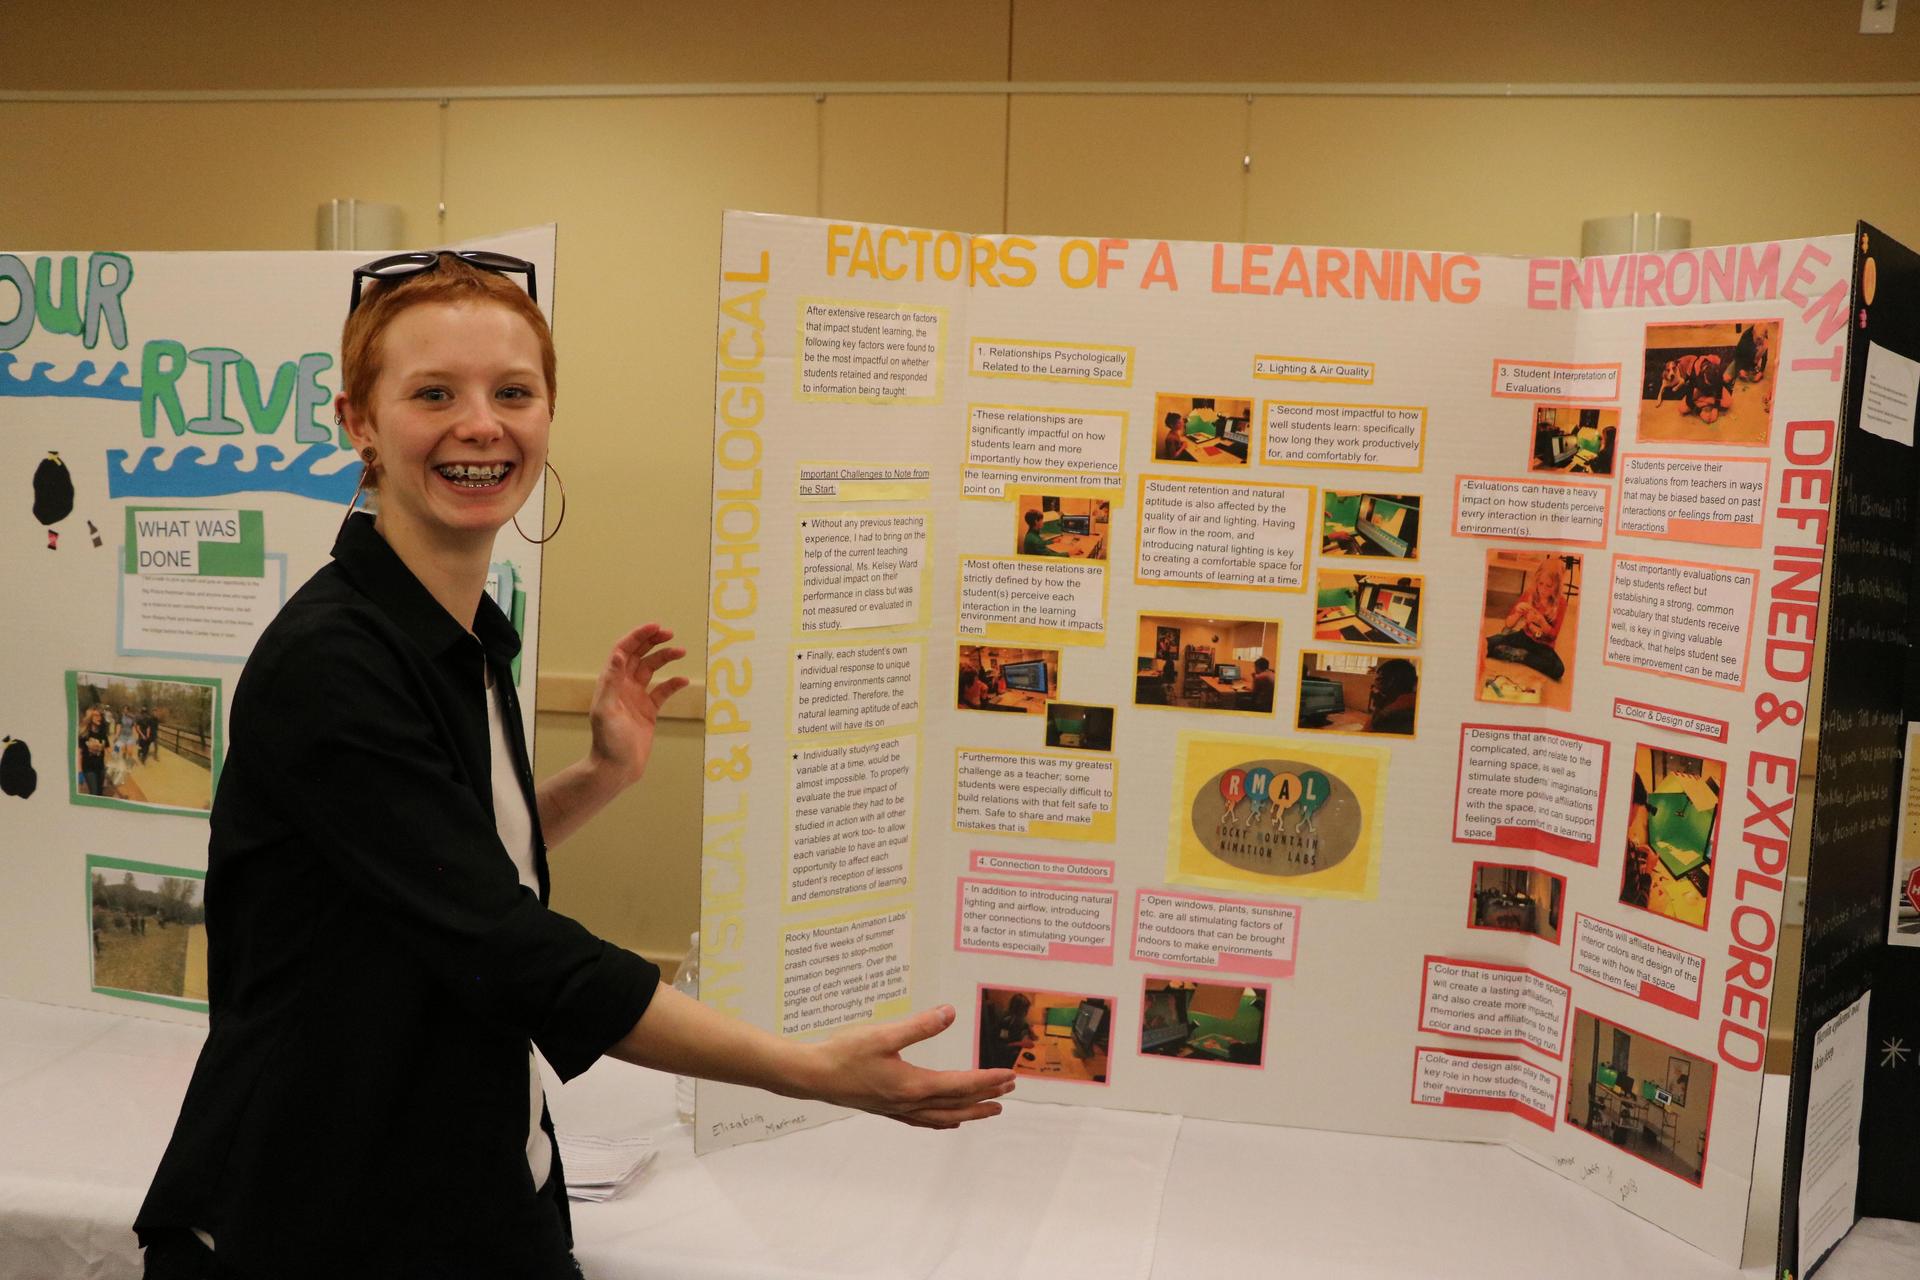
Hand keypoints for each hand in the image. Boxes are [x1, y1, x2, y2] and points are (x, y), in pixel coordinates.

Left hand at [586, 624, 688, 786]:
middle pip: (638, 655)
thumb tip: (618, 655)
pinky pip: (663, 691)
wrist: (616, 769)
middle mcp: (623, 686)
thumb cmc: (608, 742)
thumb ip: (612, 682)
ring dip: (665, 658)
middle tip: (670, 633)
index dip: (638, 637)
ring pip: (652, 669)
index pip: (623, 651)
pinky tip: (684, 680)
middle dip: (653, 641)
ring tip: (681, 651)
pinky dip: (674, 683)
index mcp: (611, 683)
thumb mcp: (606, 711)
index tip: (655, 627)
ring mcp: (636, 697)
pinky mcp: (648, 711)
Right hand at [802, 1005, 1015, 1128]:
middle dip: (986, 1096)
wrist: (812, 1075)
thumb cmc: (844, 1053)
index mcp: (913, 1084)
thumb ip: (919, 1026)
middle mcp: (909, 1102)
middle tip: (1009, 1091)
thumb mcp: (884, 1034)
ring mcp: (897, 1108)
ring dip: (969, 1112)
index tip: (1009, 1075)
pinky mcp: (886, 1109)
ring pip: (943, 1116)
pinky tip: (948, 1121)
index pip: (961, 1084)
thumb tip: (949, 1013)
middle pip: (957, 1103)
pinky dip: (943, 1120)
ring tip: (990, 1111)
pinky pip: (924, 1120)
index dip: (988, 1080)